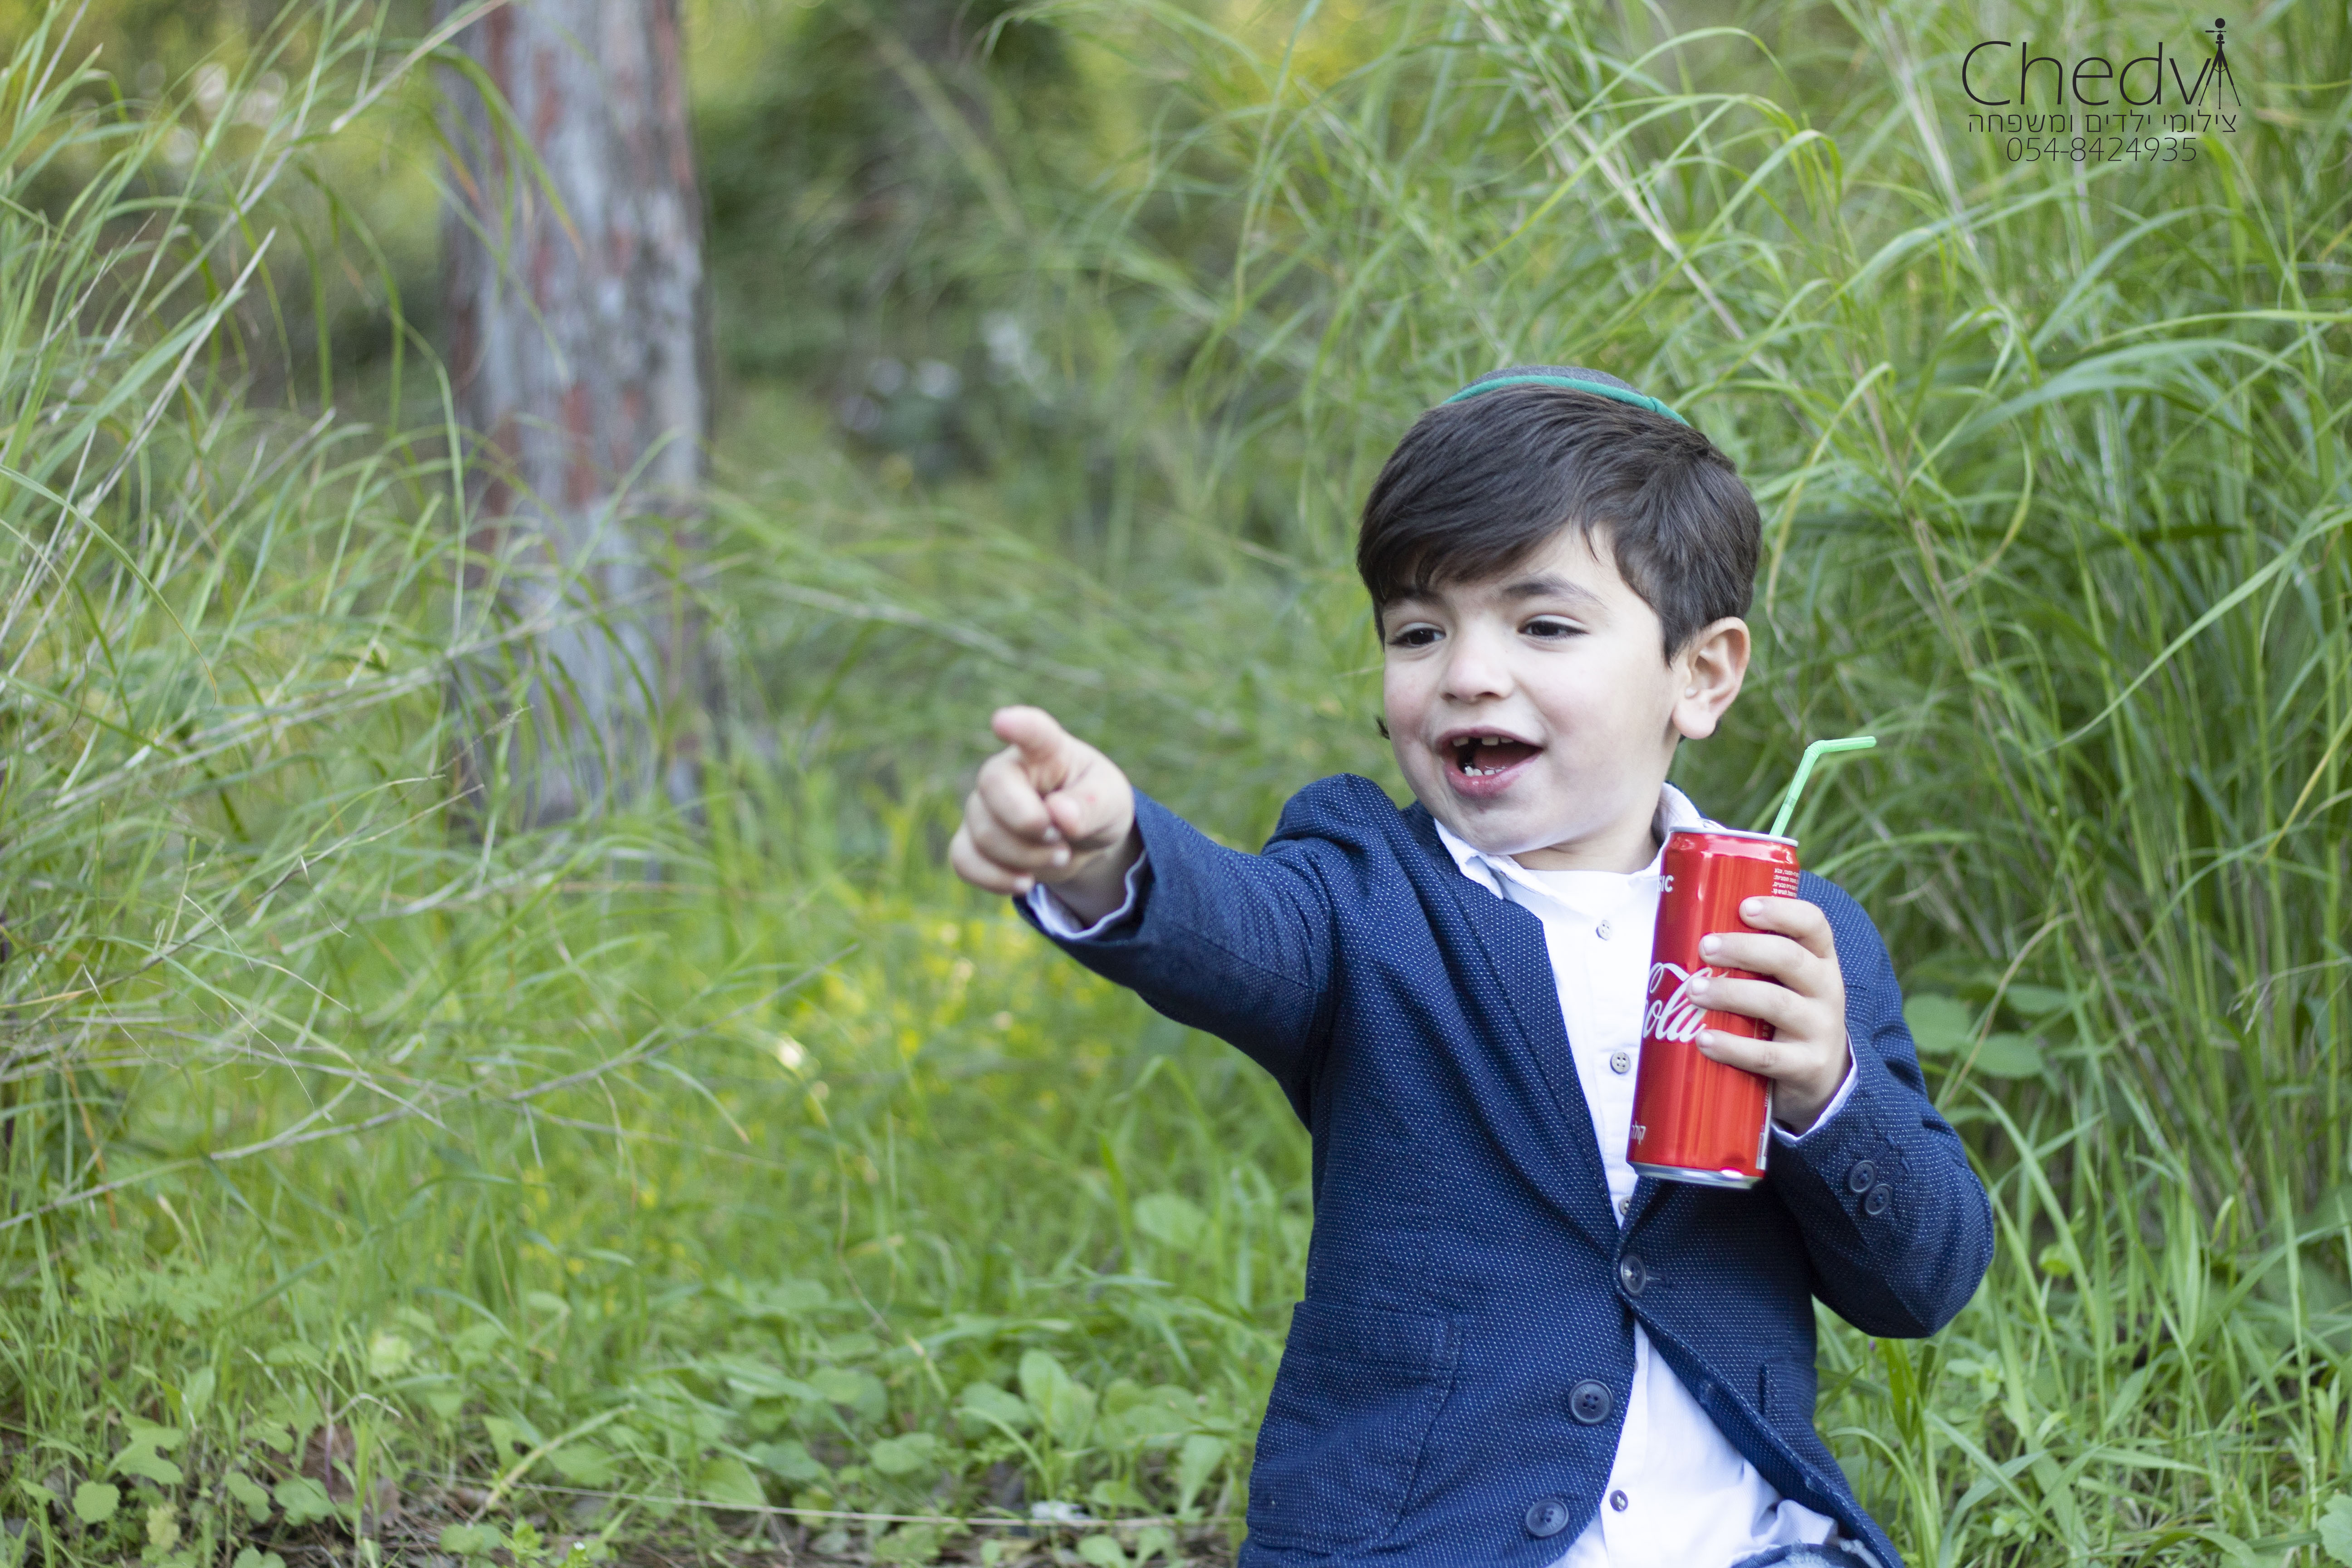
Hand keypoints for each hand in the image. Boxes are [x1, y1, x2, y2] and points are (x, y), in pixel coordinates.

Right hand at [949, 705, 1139, 923]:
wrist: (1082, 840)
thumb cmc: (1095, 805)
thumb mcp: (1111, 801)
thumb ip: (1091, 805)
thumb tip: (1060, 815)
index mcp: (1046, 749)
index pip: (1032, 732)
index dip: (1018, 726)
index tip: (1003, 722)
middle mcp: (1007, 770)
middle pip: (995, 791)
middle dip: (1031, 826)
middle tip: (1064, 840)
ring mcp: (983, 804)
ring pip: (983, 834)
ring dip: (1026, 858)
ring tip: (1060, 856)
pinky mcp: (972, 839)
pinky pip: (964, 860)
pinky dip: (995, 879)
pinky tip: (1025, 882)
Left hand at [1685, 896, 1850, 1133]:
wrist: (1822, 1076)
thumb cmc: (1786, 1014)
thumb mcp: (1784, 981)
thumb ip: (1754, 957)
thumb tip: (1686, 927)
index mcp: (1820, 960)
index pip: (1813, 924)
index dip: (1781, 912)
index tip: (1744, 907)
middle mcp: (1827, 990)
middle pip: (1790, 959)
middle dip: (1744, 949)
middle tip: (1704, 947)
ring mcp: (1821, 1029)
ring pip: (1776, 1004)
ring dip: (1731, 994)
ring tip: (1694, 992)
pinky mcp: (1808, 1066)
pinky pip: (1767, 1056)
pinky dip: (1733, 1047)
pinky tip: (1704, 1040)